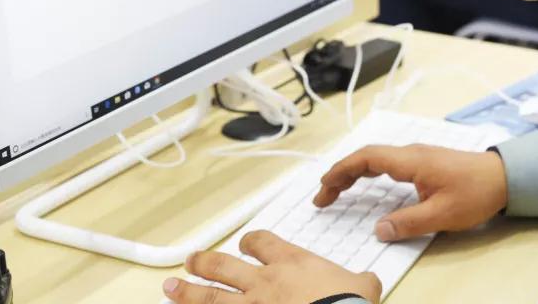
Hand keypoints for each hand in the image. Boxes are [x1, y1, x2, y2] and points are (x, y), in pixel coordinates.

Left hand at [162, 230, 380, 303]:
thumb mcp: (363, 287)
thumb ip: (359, 280)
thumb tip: (368, 284)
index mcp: (292, 263)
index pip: (262, 242)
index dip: (251, 241)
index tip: (246, 244)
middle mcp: (265, 282)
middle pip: (224, 265)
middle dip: (205, 262)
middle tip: (192, 260)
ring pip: (210, 296)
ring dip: (187, 292)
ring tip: (169, 288)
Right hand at [314, 145, 507, 241]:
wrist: (505, 177)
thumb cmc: (476, 193)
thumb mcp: (442, 215)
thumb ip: (408, 223)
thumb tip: (378, 230)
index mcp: (411, 161)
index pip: (367, 159)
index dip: (342, 171)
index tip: (324, 188)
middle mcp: (411, 154)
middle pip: (367, 157)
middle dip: (341, 174)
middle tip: (322, 196)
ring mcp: (418, 157)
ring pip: (377, 159)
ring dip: (354, 173)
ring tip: (336, 191)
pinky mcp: (425, 163)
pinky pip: (388, 164)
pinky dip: (370, 173)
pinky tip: (367, 186)